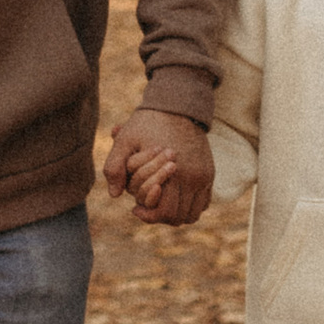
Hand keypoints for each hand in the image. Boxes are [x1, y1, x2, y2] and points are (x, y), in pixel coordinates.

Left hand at [102, 110, 212, 224]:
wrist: (178, 106)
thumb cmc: (148, 123)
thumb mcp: (125, 140)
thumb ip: (115, 166)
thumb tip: (114, 195)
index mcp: (174, 172)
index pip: (165, 212)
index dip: (148, 216)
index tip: (135, 209)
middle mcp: (193, 178)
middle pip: (179, 217)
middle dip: (160, 217)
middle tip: (145, 209)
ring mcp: (204, 177)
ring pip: (192, 214)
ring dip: (175, 214)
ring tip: (157, 204)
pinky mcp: (209, 174)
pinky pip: (202, 203)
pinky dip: (188, 207)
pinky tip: (171, 197)